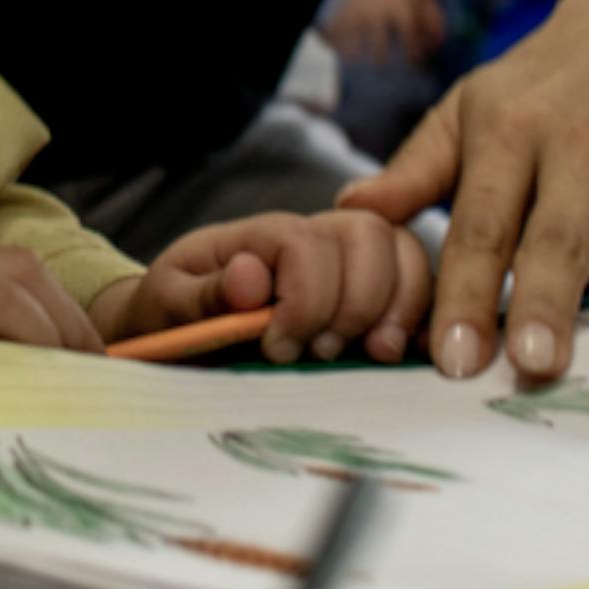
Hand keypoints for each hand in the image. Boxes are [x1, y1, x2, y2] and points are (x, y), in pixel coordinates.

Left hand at [97, 209, 432, 363]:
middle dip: (357, 301)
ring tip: (370, 354)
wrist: (178, 328)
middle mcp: (315, 238)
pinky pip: (418, 289)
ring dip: (398, 307)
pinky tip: (401, 353)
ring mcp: (348, 264)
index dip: (304, 299)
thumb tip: (250, 276)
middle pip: (371, 235)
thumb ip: (204, 293)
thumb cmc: (171, 313)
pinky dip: (421, 318)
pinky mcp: (371, 297)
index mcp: (263, 234)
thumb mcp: (168, 303)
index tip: (277, 346)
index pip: (308, 243)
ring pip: (405, 252)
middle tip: (322, 352)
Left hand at [337, 0, 588, 383]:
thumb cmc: (539, 89)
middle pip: (561, 235)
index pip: (481, 222)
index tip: (450, 354)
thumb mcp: (469, 108)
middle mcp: (582, 149)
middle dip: (548, 298)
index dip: (464, 290)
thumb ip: (415, 169)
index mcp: (511, 134)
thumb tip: (346, 213)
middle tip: (537, 361)